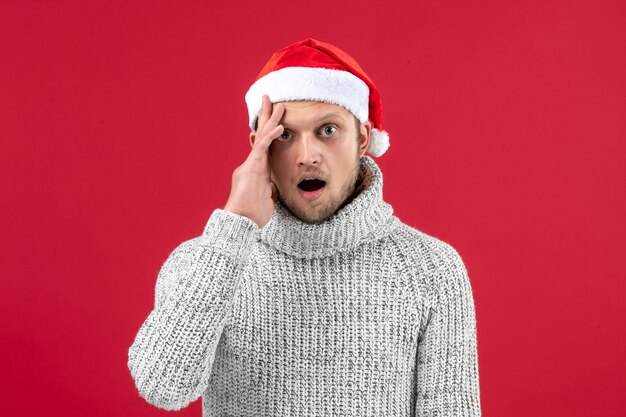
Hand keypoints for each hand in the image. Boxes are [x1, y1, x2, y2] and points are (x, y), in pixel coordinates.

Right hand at [224, 95, 284, 227]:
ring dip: (272, 120)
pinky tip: (280, 127)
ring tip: (280, 106)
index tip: (276, 120)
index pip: (266, 147)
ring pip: (262, 137)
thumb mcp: (266, 200)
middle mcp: (252, 164)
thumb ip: (269, 190)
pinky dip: (271, 136)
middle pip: (262, 135)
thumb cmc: (253, 215)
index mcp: (257, 170)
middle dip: (268, 118)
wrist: (241, 222)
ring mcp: (250, 165)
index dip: (270, 133)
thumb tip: (273, 188)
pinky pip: (263, 148)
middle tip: (273, 101)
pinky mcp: (251, 168)